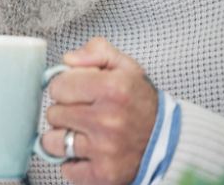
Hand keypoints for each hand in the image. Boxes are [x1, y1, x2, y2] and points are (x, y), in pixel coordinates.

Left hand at [42, 38, 158, 184]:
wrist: (171, 141)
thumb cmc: (142, 104)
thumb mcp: (126, 68)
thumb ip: (96, 52)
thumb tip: (68, 59)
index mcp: (112, 89)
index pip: (57, 86)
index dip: (65, 87)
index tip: (78, 92)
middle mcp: (107, 120)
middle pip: (53, 113)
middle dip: (66, 111)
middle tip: (86, 113)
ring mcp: (104, 150)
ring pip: (52, 141)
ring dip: (64, 138)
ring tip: (83, 133)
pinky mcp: (103, 174)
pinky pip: (65, 168)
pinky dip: (73, 162)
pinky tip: (89, 152)